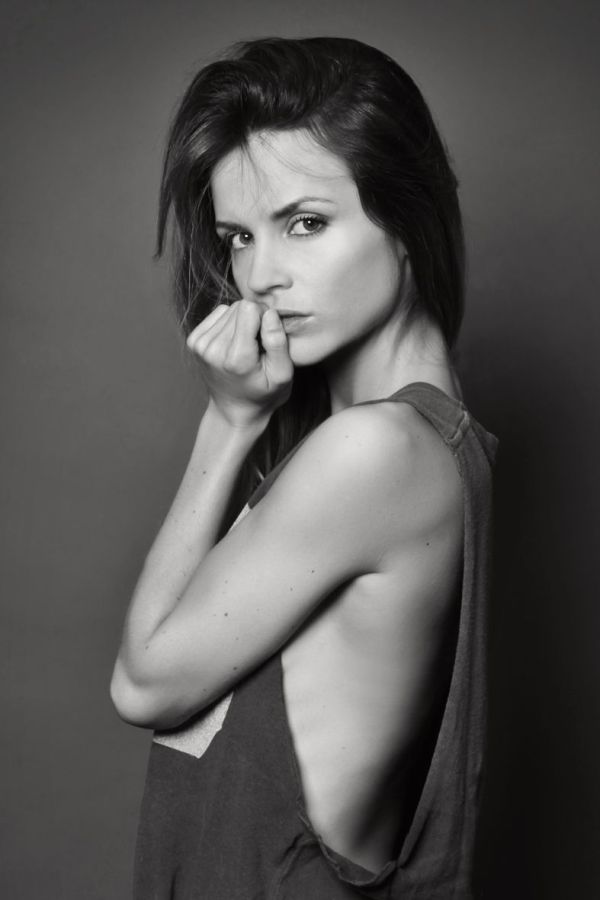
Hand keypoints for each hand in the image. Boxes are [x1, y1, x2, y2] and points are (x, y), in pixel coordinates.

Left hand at [186, 300, 293, 428]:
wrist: (235, 410)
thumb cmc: (264, 393)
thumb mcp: (282, 375)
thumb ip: (278, 343)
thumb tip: (269, 313)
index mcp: (236, 358)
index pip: (250, 309)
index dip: (265, 318)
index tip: (267, 340)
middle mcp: (213, 349)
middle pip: (239, 307)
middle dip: (253, 321)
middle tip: (257, 347)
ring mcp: (200, 345)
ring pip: (229, 309)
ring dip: (241, 323)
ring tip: (246, 348)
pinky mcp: (194, 341)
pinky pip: (218, 314)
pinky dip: (229, 325)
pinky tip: (234, 344)